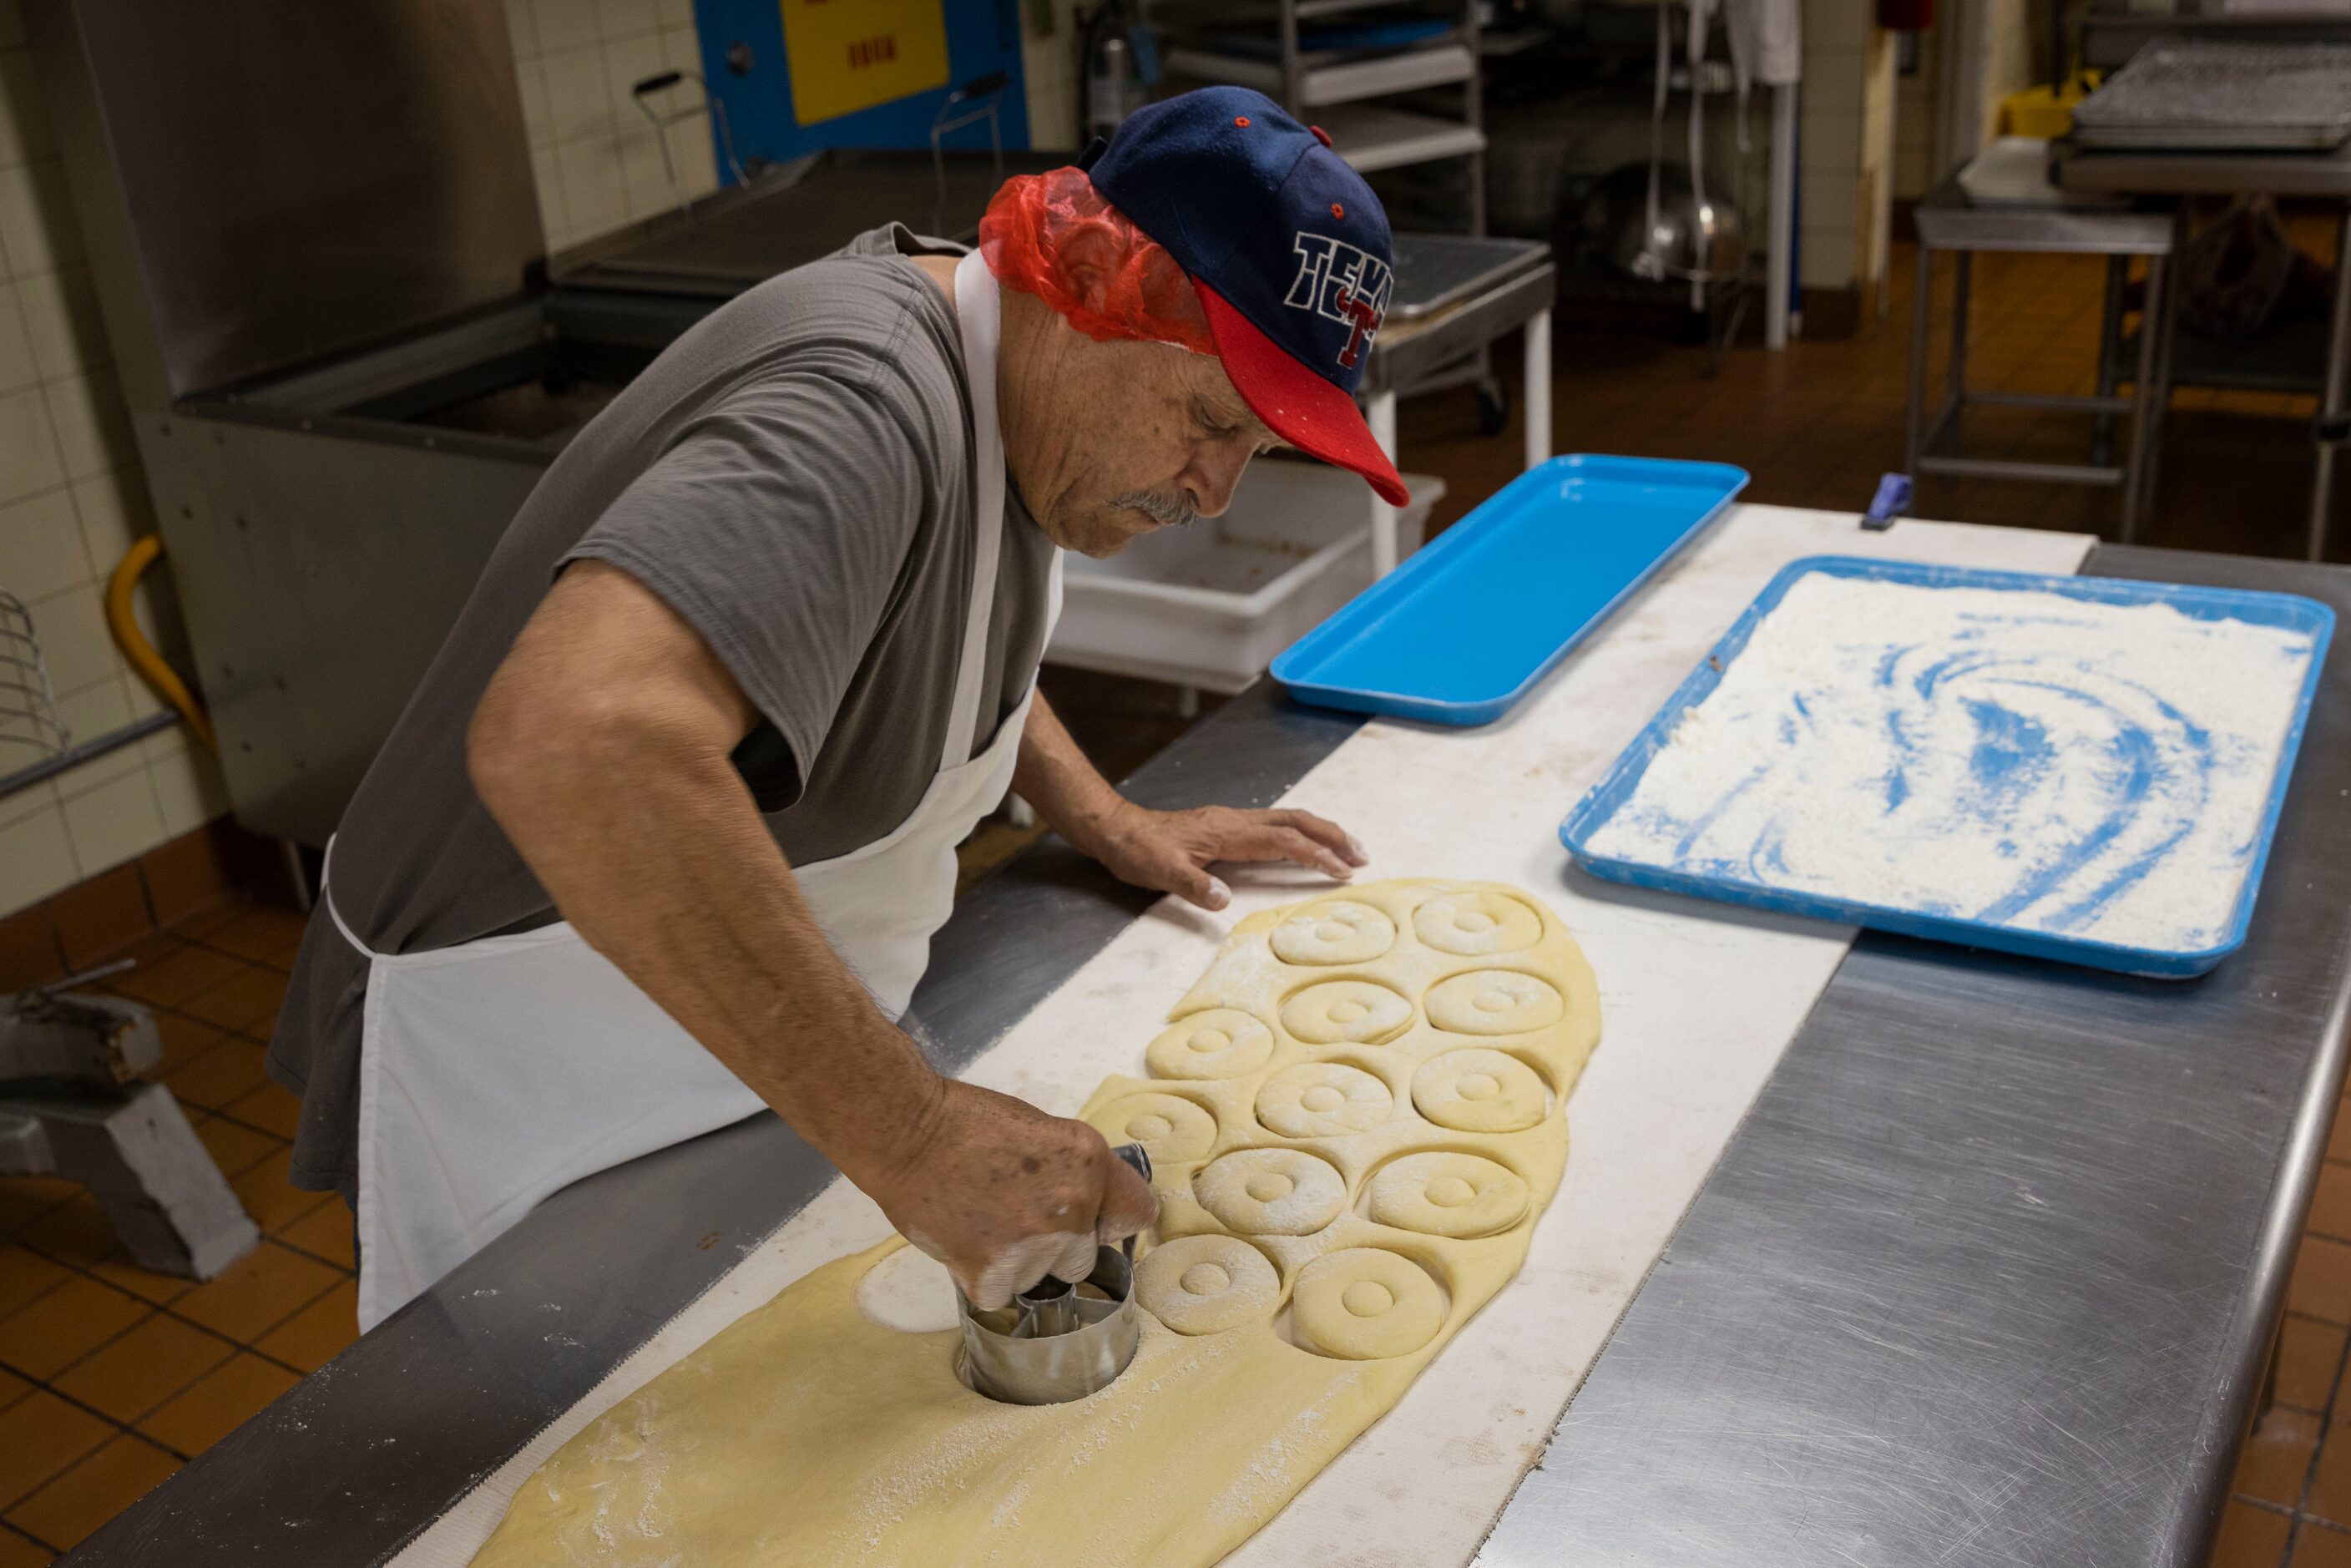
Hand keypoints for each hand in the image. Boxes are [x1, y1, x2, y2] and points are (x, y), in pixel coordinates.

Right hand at [859, 1077, 1158, 1309]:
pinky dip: (984, 1278)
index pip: (1137, 1213)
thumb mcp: (1040, 1129)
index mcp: (1089, 1161)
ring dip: (1018, 1263)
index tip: (1089, 1220)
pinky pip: (1002, 1294)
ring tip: (983, 1227)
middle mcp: (1072, 1205)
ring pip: (1041, 1277)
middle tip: (1015, 1219)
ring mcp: (1034, 1243)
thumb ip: (1071, 1171)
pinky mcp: (993, 1271)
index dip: (1109, 1218)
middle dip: (1056, 1246)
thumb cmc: (966, 1121)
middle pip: (1083, 1256)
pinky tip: (966, 1245)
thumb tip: (1085, 1206)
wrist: (906, 1133)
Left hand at [1071, 799, 1368, 911]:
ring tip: (1348, 850)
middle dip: (1333, 836)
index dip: (1315, 853)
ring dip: (1321, 832)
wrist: (1117, 829)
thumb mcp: (1159, 871)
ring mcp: (1233, 821)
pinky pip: (1276, 825)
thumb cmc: (1137, 850)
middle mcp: (1237, 820)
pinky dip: (1301, 833)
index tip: (1341, 870)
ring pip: (1289, 819)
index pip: (1284, 839)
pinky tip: (1306, 845)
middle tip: (1362, 856)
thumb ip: (1192, 885)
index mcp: (1228, 831)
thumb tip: (1223, 900)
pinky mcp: (1228, 826)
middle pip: (1297, 820)